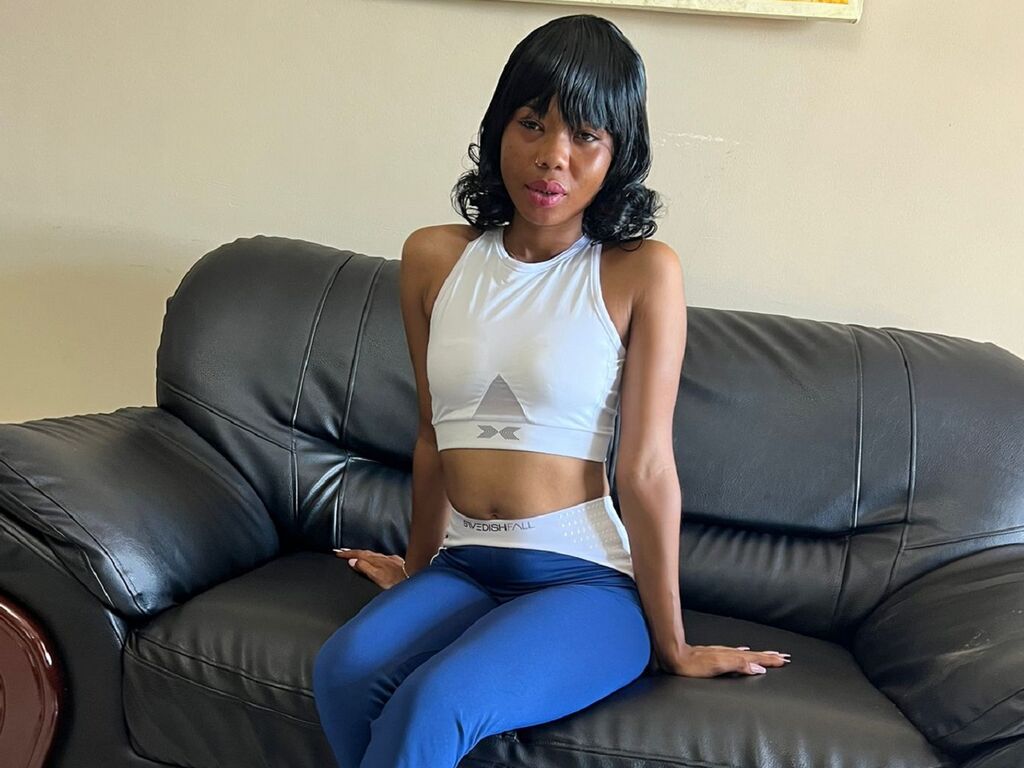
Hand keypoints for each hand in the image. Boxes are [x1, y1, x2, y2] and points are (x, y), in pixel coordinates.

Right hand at [333, 548, 407, 589]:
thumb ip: (365, 568)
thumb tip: (353, 561)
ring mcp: (391, 560)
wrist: (416, 582)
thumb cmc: (398, 583)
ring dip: (363, 554)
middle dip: (353, 552)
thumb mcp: (378, 578)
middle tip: (342, 551)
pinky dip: (374, 558)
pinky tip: (376, 560)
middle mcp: (384, 558)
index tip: (337, 553)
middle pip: (365, 553)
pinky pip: (381, 558)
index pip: (359, 554)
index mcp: (377, 561)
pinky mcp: (398, 564)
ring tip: (355, 555)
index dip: (347, 553)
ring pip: (373, 554)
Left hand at [657, 644, 790, 677]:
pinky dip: (744, 653)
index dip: (770, 660)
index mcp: (732, 657)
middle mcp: (729, 653)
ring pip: (746, 653)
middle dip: (769, 656)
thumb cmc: (694, 665)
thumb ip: (738, 665)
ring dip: (760, 654)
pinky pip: (736, 653)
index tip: (784, 660)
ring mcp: (723, 653)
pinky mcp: (716, 655)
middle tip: (784, 657)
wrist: (675, 656)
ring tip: (770, 654)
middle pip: (754, 654)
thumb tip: (759, 668)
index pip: (756, 658)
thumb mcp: (718, 666)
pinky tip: (745, 651)